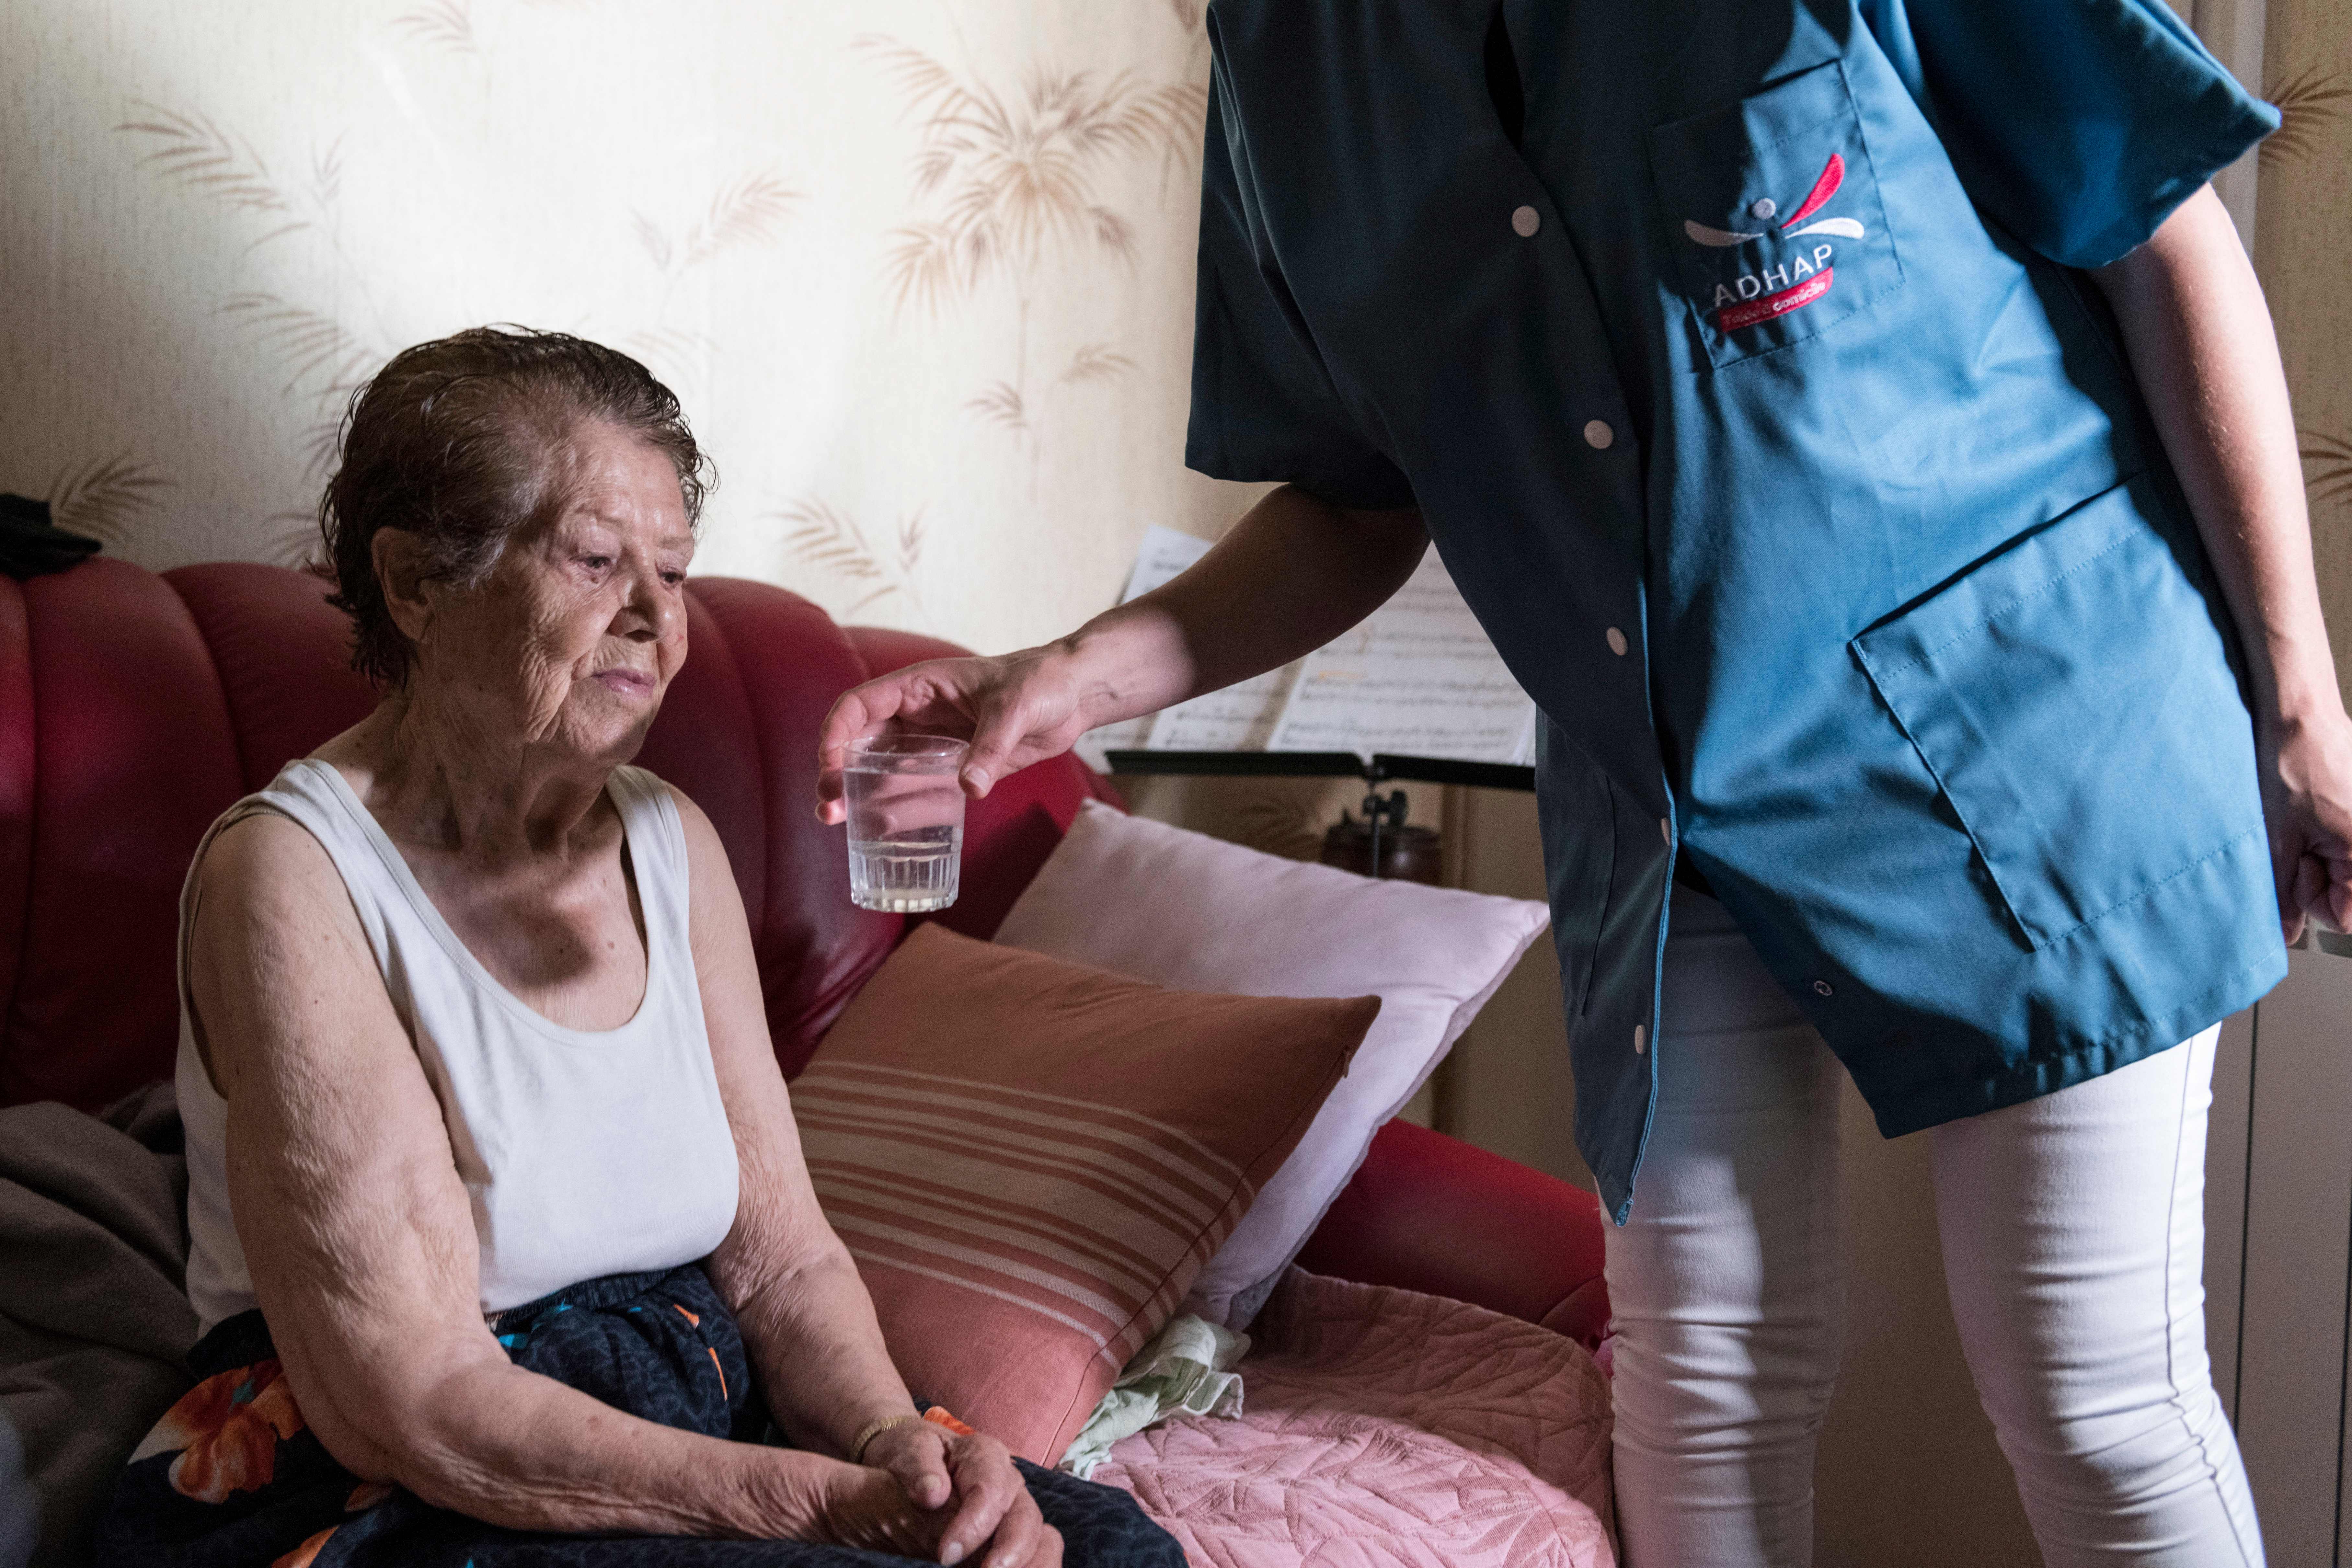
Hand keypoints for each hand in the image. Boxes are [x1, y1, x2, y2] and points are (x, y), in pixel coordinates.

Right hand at [816, 647, 1093, 825]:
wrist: (1073, 694)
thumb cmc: (1041, 682)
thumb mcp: (1015, 707)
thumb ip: (991, 745)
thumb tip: (970, 785)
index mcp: (920, 686)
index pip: (861, 705)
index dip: (838, 732)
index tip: (831, 764)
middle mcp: (917, 714)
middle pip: (862, 740)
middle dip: (838, 771)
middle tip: (828, 807)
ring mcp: (932, 741)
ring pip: (882, 766)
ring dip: (858, 791)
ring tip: (838, 821)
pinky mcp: (952, 764)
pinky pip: (914, 785)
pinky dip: (894, 804)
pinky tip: (880, 828)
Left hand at [827, 1422, 1060, 1567]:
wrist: (913, 1465)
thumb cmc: (911, 1457)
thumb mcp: (908, 1451)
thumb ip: (918, 1468)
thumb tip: (933, 1494)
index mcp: (985, 1455)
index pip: (990, 1491)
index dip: (973, 1525)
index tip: (945, 1555)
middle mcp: (1010, 1483)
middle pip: (1025, 1518)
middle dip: (1009, 1552)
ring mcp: (1017, 1510)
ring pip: (1041, 1539)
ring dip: (1028, 1564)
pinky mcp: (1015, 1534)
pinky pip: (1039, 1552)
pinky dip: (1033, 1566)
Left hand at [2257, 705, 2351, 942]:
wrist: (2302, 719)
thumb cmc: (2293, 767)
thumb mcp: (2277, 839)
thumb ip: (2283, 892)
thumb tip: (2286, 934)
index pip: (2345, 918)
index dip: (2311, 901)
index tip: (2296, 870)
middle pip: (2346, 896)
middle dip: (2314, 877)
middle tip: (2297, 843)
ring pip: (2344, 871)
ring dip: (2319, 857)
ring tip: (2305, 825)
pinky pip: (2345, 848)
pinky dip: (2325, 840)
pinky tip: (2313, 817)